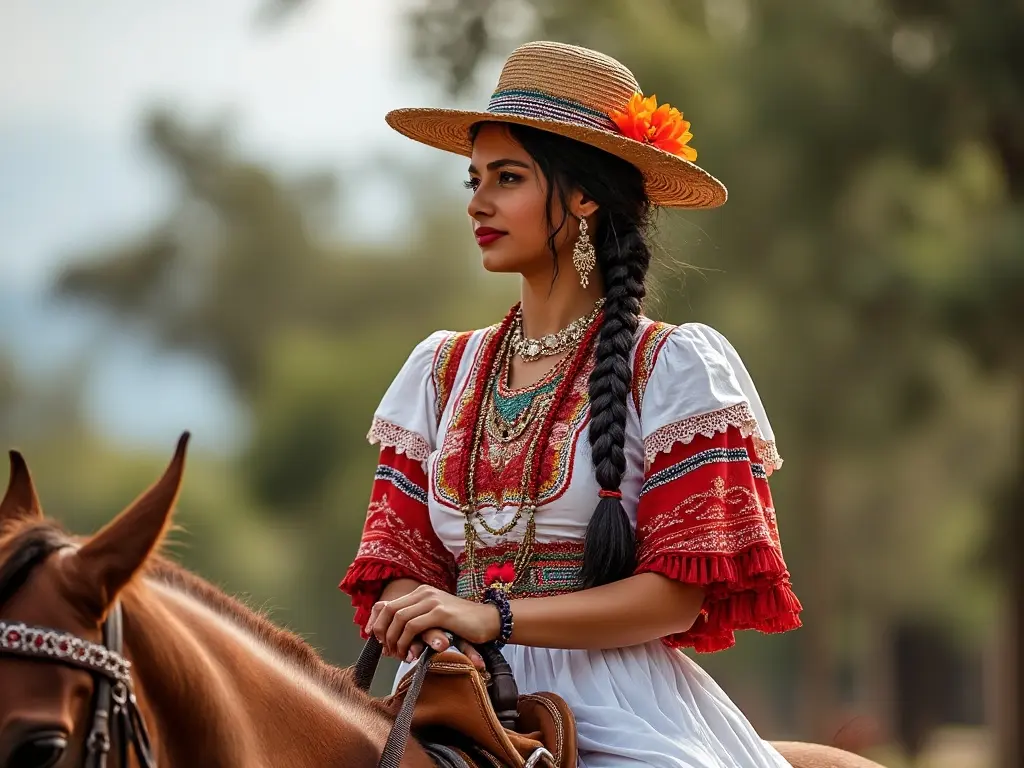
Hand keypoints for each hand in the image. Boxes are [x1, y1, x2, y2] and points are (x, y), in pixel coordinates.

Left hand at [365, 585, 499, 665]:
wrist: (489, 620)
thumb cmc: (464, 624)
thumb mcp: (437, 619)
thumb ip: (418, 621)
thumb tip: (394, 638)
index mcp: (421, 592)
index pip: (388, 604)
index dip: (377, 622)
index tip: (375, 640)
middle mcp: (424, 592)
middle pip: (389, 610)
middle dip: (383, 633)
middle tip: (387, 651)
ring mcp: (432, 601)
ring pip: (399, 619)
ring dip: (394, 640)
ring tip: (398, 655)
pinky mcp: (440, 613)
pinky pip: (413, 627)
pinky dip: (406, 641)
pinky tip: (410, 653)